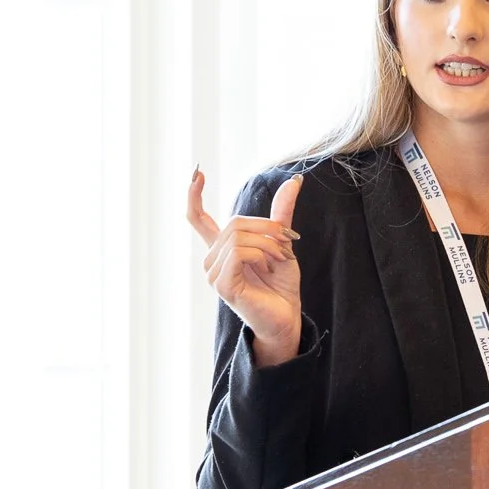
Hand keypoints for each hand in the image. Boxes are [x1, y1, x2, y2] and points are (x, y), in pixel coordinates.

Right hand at [189, 170, 304, 368]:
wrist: (287, 316)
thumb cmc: (281, 285)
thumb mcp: (282, 242)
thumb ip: (280, 214)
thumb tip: (294, 181)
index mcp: (222, 248)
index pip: (198, 219)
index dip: (195, 195)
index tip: (198, 173)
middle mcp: (212, 259)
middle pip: (234, 223)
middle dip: (266, 228)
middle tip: (287, 242)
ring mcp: (213, 273)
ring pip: (238, 237)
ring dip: (268, 244)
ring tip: (280, 260)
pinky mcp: (221, 284)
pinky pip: (239, 253)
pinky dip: (260, 255)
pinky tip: (269, 267)